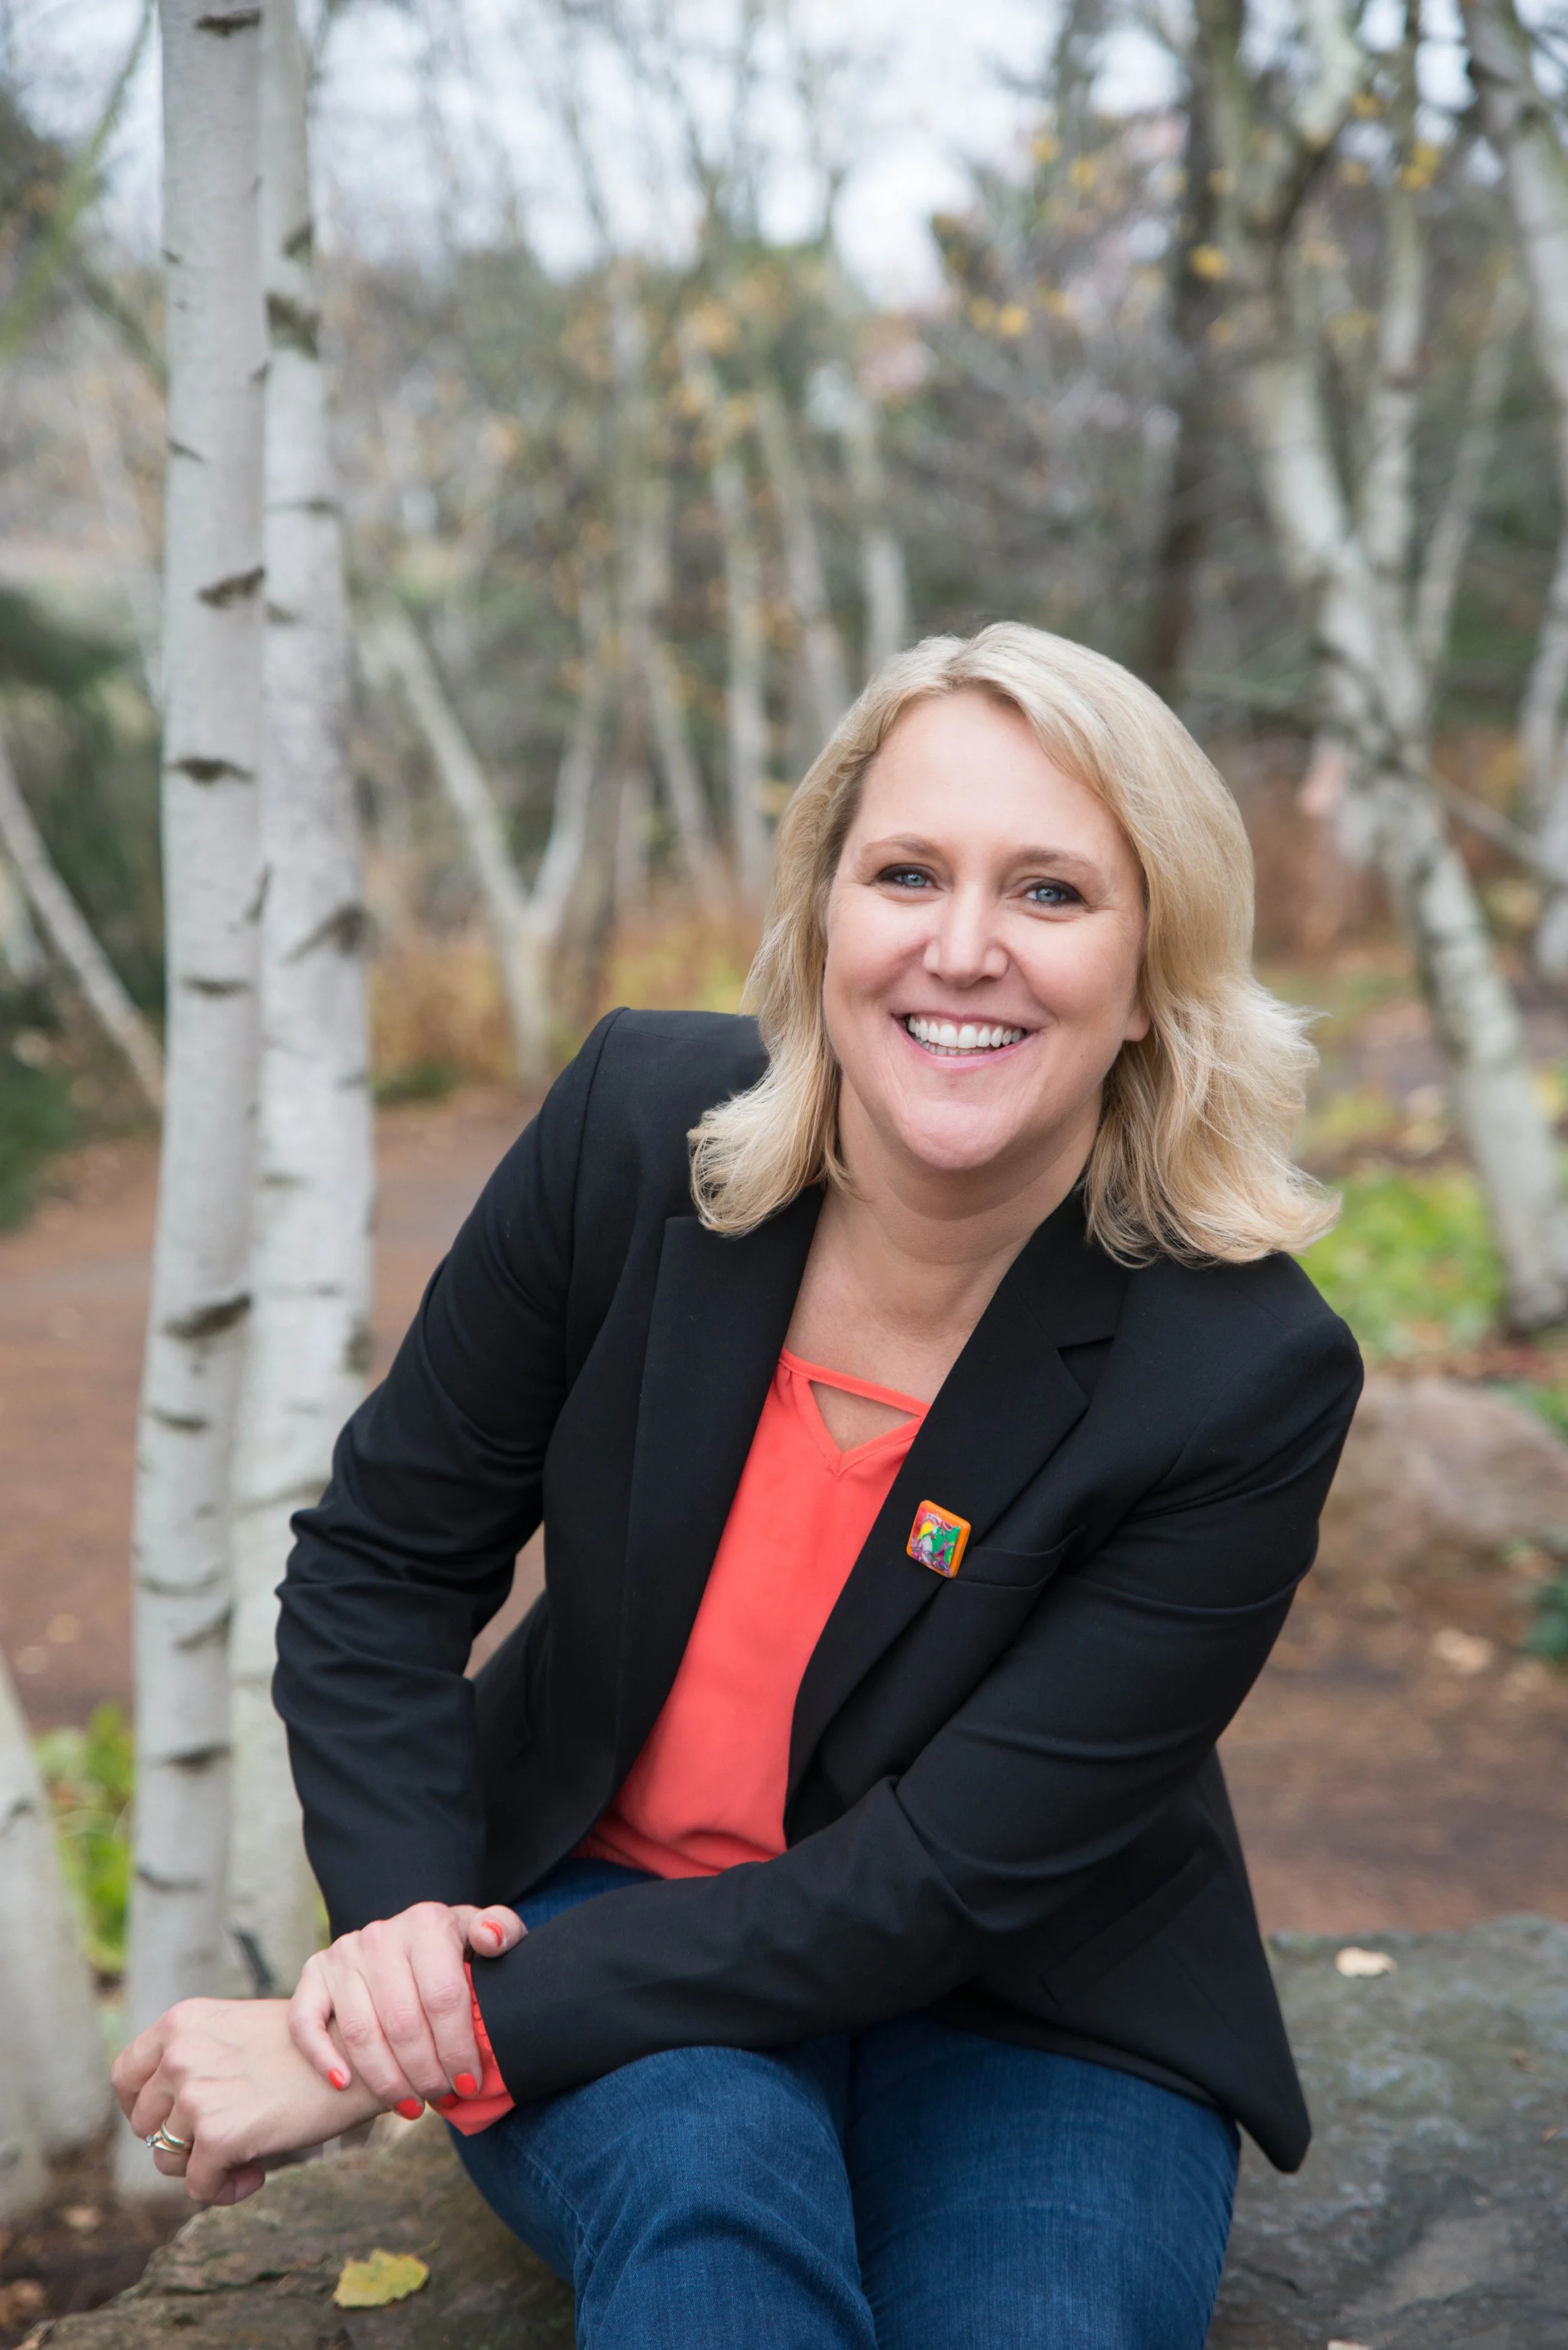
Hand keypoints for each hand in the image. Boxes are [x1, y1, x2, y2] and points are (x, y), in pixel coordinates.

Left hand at [112, 1998, 382, 2204]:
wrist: (358, 2057)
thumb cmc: (307, 2048)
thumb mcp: (235, 2034)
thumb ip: (194, 2061)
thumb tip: (159, 2127)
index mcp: (181, 2021)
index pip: (124, 2075)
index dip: (140, 2107)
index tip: (168, 2123)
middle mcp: (180, 2053)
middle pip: (144, 2124)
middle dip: (178, 2141)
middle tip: (220, 2141)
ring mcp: (195, 2094)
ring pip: (167, 2158)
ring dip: (201, 2166)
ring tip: (243, 2158)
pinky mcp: (217, 2135)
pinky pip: (197, 2186)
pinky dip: (223, 2191)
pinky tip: (255, 2177)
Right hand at [288, 1899, 523, 2106]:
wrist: (408, 1942)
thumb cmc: (455, 1950)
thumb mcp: (486, 1935)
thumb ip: (503, 1931)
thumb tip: (489, 1939)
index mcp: (427, 1923)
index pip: (443, 1997)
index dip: (458, 2049)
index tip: (469, 2083)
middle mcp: (381, 1934)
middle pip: (403, 2022)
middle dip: (425, 2072)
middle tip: (440, 2097)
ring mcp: (344, 1953)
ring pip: (360, 2033)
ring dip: (386, 2079)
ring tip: (410, 2104)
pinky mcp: (313, 1973)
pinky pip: (305, 2022)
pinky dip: (321, 2057)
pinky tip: (343, 2084)